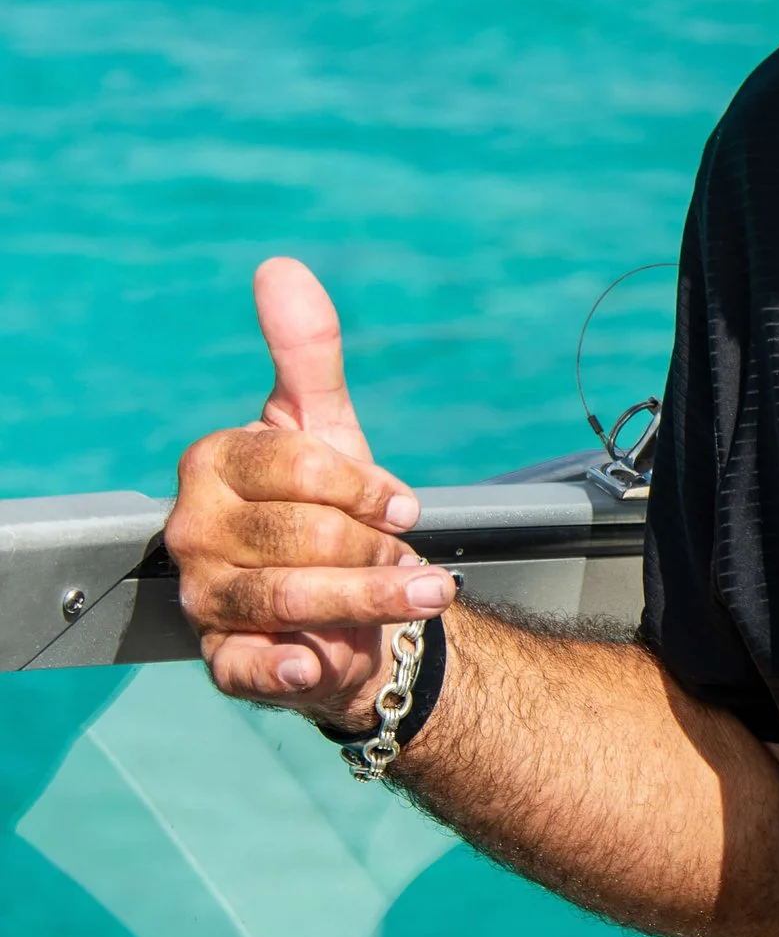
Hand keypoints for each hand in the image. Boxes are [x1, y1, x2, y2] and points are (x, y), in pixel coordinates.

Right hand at [166, 260, 454, 717]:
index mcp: (213, 463)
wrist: (352, 605)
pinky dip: (284, 668)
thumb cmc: (332, 510)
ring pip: (292, 596)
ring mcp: (204, 596)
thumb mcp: (326, 428)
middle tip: (406, 556)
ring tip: (426, 594)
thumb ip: (306, 355)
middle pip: (303, 533)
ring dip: (371, 599)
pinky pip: (248, 666)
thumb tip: (281, 269)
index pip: (296, 466)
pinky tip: (315, 664)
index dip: (365, 487)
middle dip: (373, 547)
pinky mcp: (223, 659)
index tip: (403, 506)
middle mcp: (194, 530)